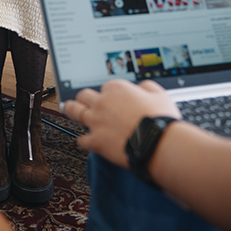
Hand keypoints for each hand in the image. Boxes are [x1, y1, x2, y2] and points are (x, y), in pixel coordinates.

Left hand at [63, 79, 181, 167]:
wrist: (158, 143)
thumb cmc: (161, 120)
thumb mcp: (160, 95)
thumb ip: (147, 87)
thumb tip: (142, 87)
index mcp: (117, 89)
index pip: (105, 87)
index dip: (109, 94)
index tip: (110, 99)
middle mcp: (103, 102)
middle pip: (84, 95)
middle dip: (83, 98)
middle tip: (83, 100)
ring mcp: (96, 121)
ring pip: (75, 111)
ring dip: (71, 110)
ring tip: (68, 109)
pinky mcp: (95, 141)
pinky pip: (82, 139)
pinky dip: (83, 140)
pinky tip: (85, 141)